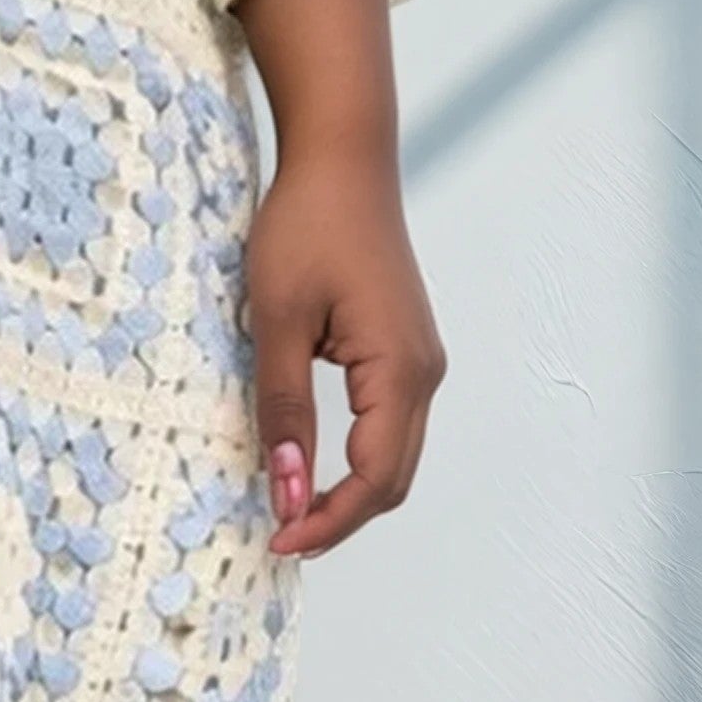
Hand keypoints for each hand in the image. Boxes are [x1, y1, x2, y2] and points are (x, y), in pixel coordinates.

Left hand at [245, 144, 445, 556]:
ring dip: (350, 491)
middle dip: (340, 517)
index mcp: (400, 372)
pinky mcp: (405, 347)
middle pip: (393, 478)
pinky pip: (390, 423)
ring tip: (292, 509)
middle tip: (280, 537)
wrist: (343, 160)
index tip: (277, 541)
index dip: (327, 519)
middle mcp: (424, 373)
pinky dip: (358, 457)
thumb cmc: (306, 227)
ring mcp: (420, 360)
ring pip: (395, 454)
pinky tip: (313, 461)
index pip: (374, 479)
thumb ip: (284, 407)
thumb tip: (286, 489)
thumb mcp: (278, 319)